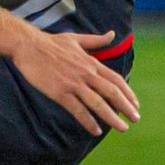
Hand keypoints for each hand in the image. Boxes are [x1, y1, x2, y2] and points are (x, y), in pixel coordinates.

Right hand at [10, 30, 140, 135]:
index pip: (116, 80)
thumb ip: (96, 40)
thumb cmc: (51, 42)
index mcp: (91, 62)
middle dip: (126, 107)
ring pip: (98, 103)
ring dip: (112, 117)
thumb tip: (112, 34)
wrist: (28, 45)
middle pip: (112, 93)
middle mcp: (86, 74)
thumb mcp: (77, 39)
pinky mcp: (59, 93)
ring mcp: (73, 84)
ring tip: (122, 128)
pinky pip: (77, 110)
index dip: (128, 93)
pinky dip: (88, 121)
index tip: (135, 104)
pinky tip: (95, 130)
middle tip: (135, 119)